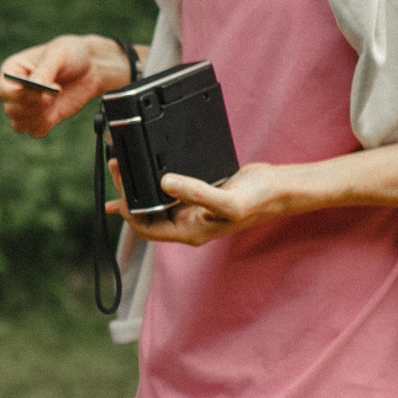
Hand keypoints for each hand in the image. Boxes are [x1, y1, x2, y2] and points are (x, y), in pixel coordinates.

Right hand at [0, 35, 141, 136]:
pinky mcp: (41, 117)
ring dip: (38, 117)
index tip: (45, 90)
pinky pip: (34, 131)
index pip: (5, 91)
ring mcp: (27, 105)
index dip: (22, 95)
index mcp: (12, 70)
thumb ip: (45, 70)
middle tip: (57, 91)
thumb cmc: (71, 53)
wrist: (90, 66)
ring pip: (19, 124)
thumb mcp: (58, 54)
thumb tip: (32, 86)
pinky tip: (56, 111)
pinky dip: (44, 125)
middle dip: (34, 106)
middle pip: (11, 110)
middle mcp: (15, 89)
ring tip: (55, 100)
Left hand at [116, 161, 306, 245]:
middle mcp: (187, 223)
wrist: (279, 188)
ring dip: (137, 186)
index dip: (130, 212)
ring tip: (122, 166)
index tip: (123, 189)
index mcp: (189, 232)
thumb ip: (195, 193)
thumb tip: (164, 183)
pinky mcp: (197, 193)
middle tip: (118, 167)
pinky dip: (152, 180)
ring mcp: (192, 209)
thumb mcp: (226, 200)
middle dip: (128, 195)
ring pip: (155, 201)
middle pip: (146, 214)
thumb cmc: (258, 200)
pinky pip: (167, 189)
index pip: (146, 229)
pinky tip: (145, 170)